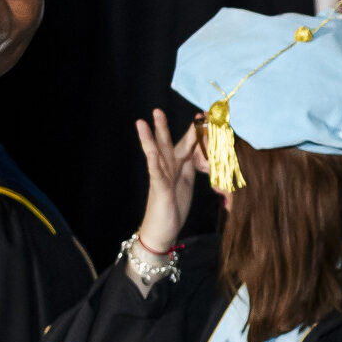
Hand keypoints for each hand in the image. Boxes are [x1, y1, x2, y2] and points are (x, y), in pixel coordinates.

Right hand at [135, 109, 204, 256]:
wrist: (162, 231)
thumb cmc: (173, 207)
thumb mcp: (186, 183)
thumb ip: (189, 166)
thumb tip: (197, 151)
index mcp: (176, 168)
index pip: (183, 146)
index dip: (191, 132)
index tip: (199, 117)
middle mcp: (167, 170)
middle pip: (166, 145)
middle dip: (162, 128)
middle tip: (157, 110)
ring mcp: (161, 179)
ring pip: (156, 155)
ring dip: (151, 139)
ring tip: (143, 123)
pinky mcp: (160, 190)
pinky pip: (156, 174)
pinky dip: (154, 161)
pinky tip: (151, 151)